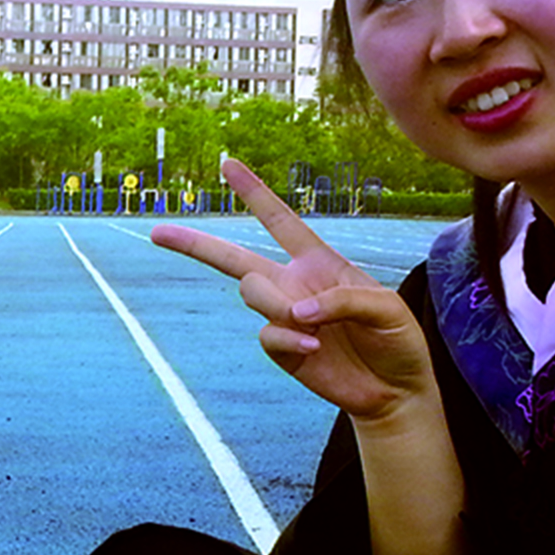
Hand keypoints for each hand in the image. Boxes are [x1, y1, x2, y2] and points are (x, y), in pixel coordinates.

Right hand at [151, 159, 434, 422]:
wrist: (396, 390)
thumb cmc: (397, 339)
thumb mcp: (386, 308)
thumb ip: (343, 300)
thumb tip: (295, 312)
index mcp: (320, 261)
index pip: (281, 221)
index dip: (255, 193)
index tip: (227, 164)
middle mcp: (294, 284)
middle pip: (234, 258)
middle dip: (195, 243)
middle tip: (157, 231)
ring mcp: (284, 317)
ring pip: (252, 293)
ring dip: (277, 304)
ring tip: (313, 328)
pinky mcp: (283, 349)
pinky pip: (266, 333)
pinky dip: (288, 337)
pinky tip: (315, 348)